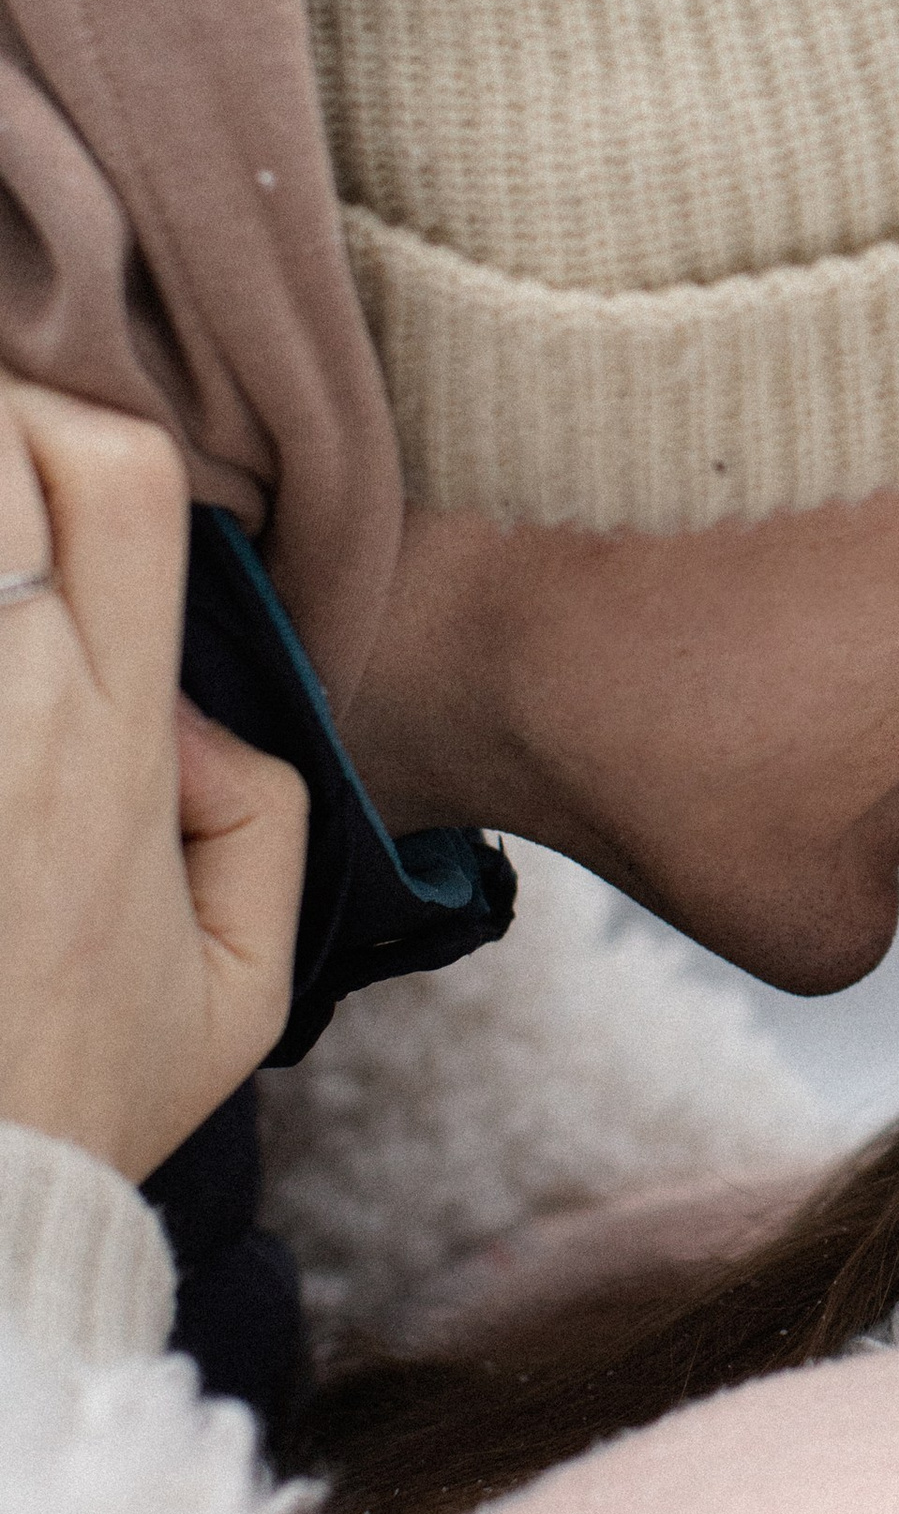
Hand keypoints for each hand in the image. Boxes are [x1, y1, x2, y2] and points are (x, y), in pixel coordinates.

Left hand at [0, 374, 307, 1181]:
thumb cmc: (81, 1096)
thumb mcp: (245, 978)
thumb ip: (259, 812)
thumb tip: (187, 718)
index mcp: (119, 740)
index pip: (120, 476)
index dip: (87, 417)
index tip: (59, 445)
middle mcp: (11, 708)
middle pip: (0, 457)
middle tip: (3, 470)